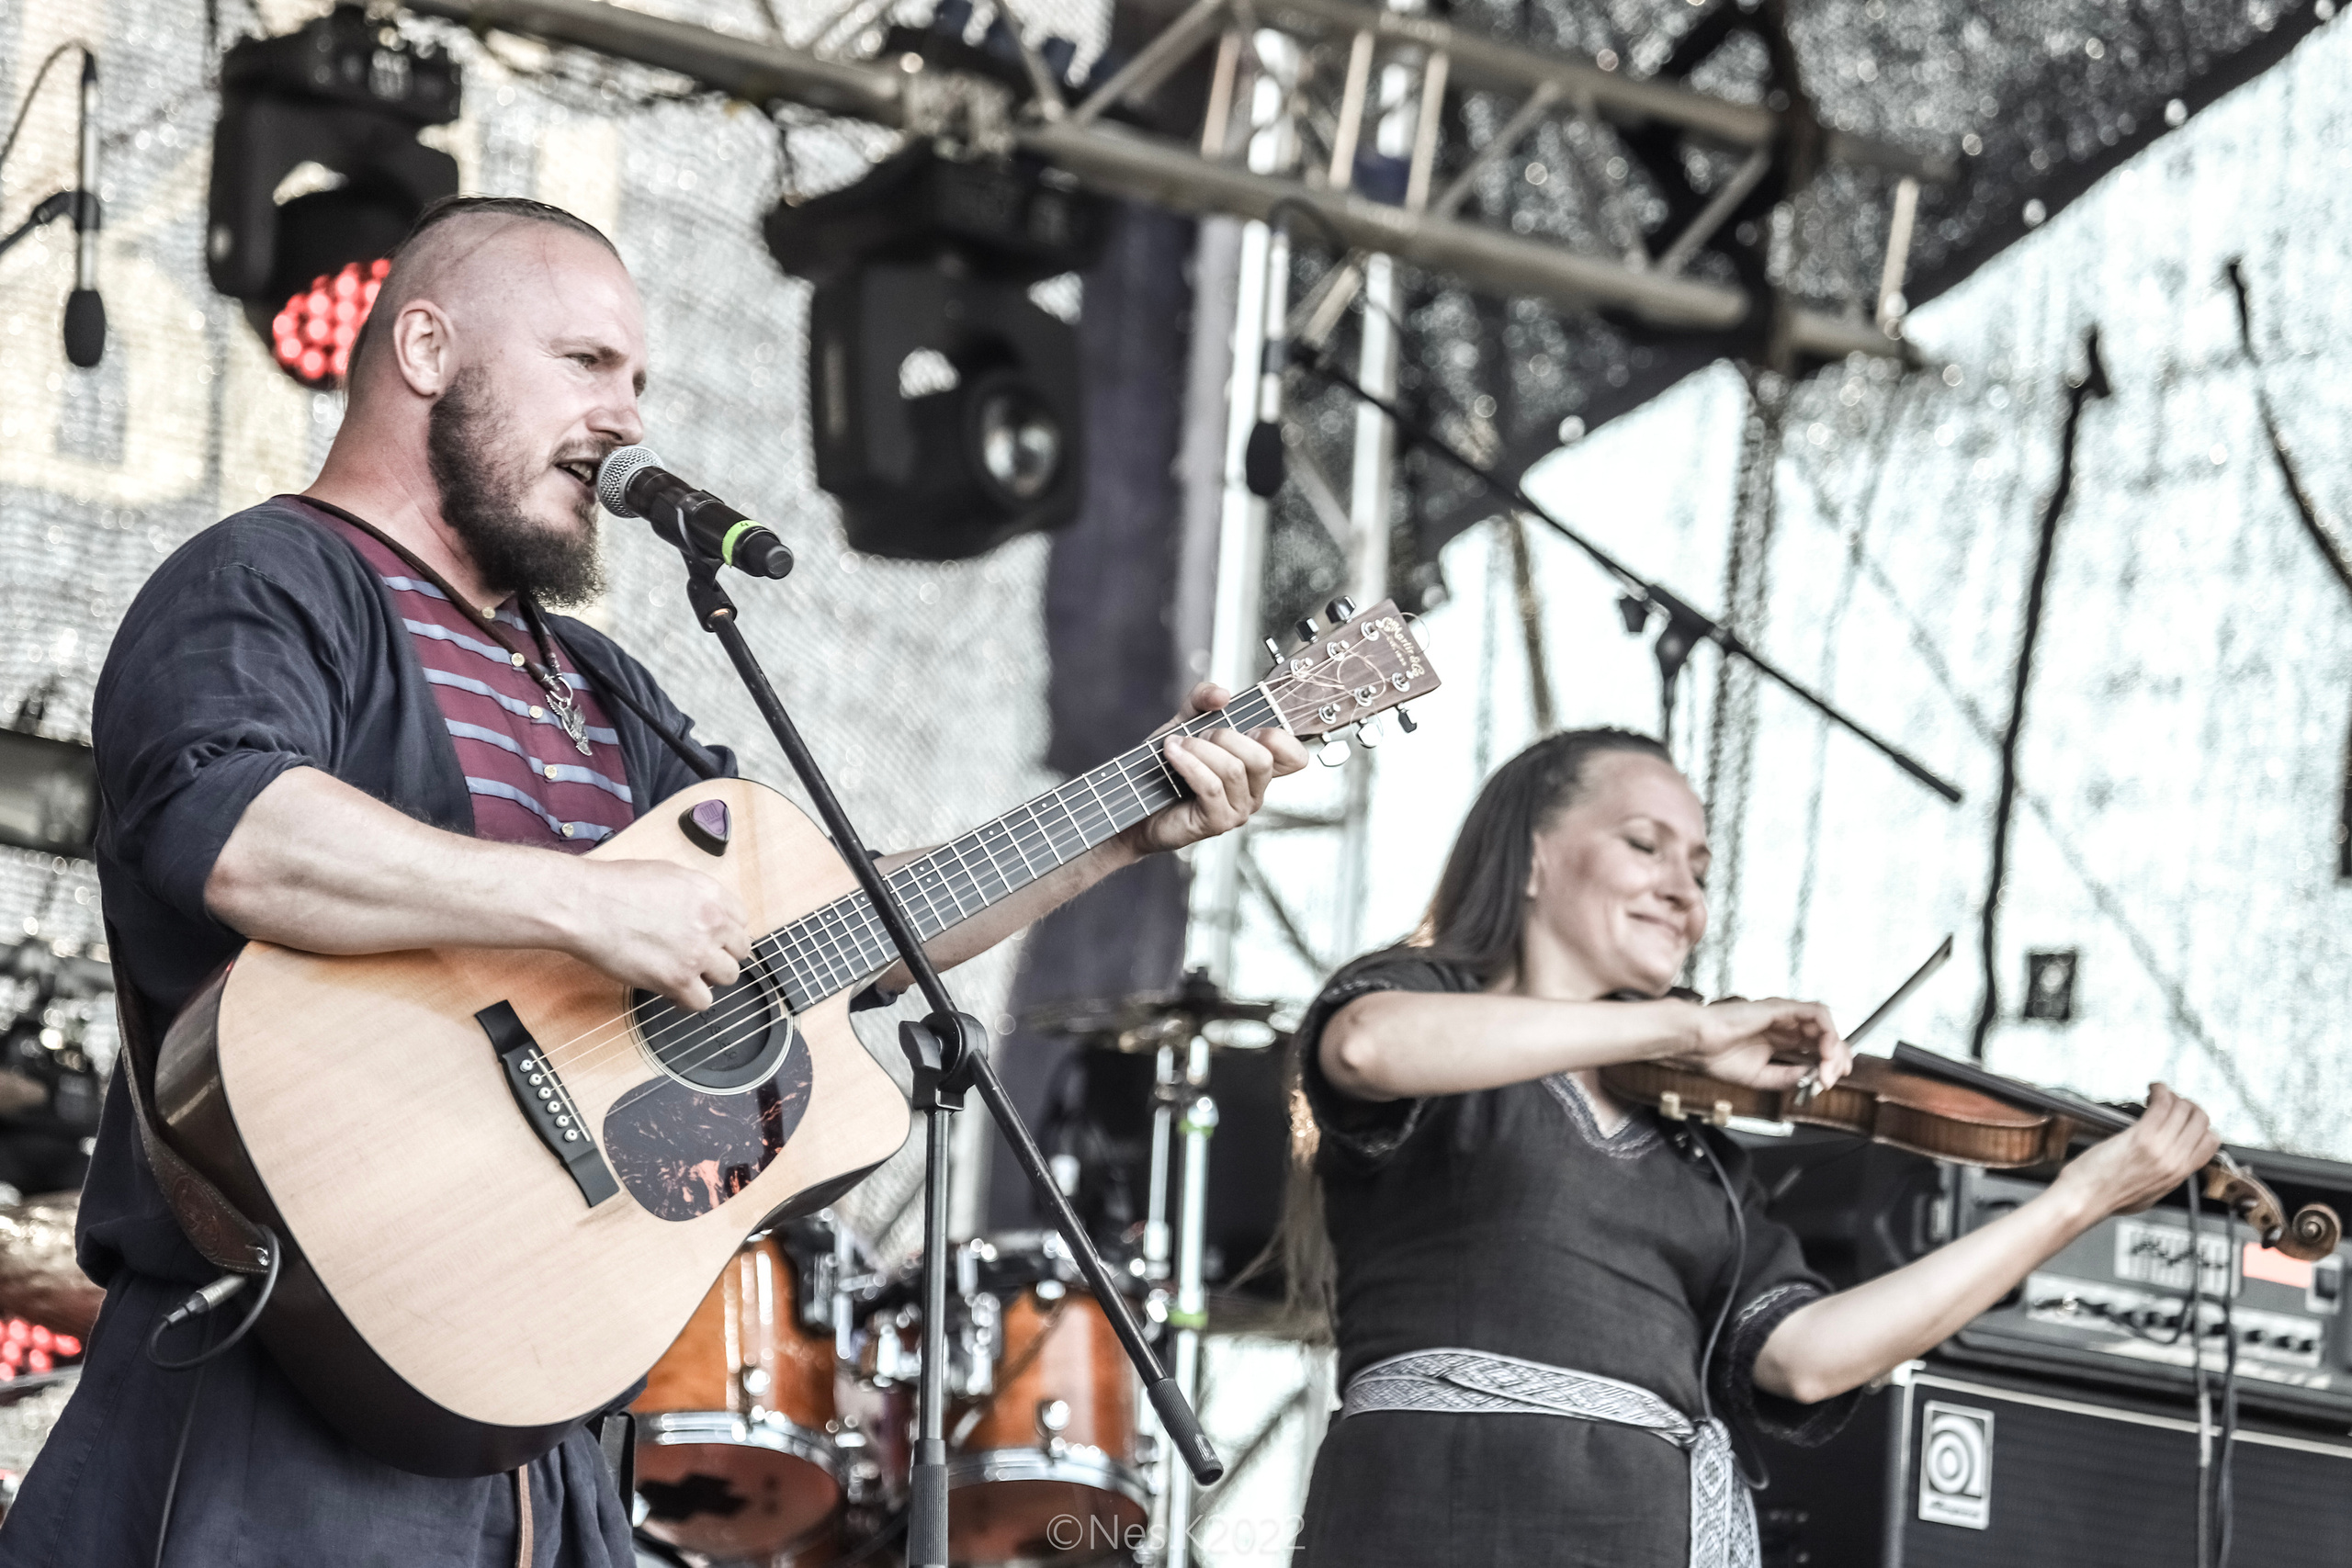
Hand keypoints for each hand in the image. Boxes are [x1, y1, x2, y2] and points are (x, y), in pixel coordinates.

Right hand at [561, 859, 750, 1010]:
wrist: (586, 906)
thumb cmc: (614, 886)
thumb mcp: (667, 874)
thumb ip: (694, 894)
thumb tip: (701, 909)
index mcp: (710, 893)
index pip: (741, 920)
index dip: (726, 933)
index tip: (714, 939)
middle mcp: (711, 922)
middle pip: (739, 950)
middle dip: (720, 955)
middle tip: (699, 958)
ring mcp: (697, 953)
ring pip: (727, 977)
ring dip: (708, 978)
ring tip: (686, 975)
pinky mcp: (677, 980)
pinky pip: (702, 1002)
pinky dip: (688, 1001)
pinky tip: (674, 993)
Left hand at [1118, 683, 1308, 855]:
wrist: (1138, 800)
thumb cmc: (1168, 767)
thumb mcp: (1187, 722)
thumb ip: (1204, 699)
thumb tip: (1223, 695)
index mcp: (1257, 769)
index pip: (1295, 758)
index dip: (1282, 738)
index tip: (1251, 728)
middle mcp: (1254, 791)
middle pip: (1263, 758)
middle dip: (1226, 737)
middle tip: (1200, 735)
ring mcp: (1239, 810)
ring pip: (1234, 770)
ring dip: (1201, 749)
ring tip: (1178, 744)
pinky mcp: (1218, 822)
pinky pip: (1211, 786)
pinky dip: (1189, 763)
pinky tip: (1172, 753)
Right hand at [1669, 997, 1850, 1092]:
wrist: (1697, 1043)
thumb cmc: (1716, 1056)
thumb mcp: (1762, 1077)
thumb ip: (1788, 1076)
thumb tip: (1812, 1076)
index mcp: (1778, 1041)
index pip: (1814, 1049)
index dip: (1828, 1064)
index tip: (1829, 1081)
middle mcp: (1784, 1027)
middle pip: (1824, 1037)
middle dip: (1837, 1058)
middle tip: (1834, 1077)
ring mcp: (1784, 1016)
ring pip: (1824, 1024)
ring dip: (1835, 1046)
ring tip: (1830, 1066)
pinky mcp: (1781, 1008)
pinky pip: (1816, 1012)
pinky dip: (1827, 1031)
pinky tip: (1825, 1050)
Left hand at [2051, 1083, 2218, 1217]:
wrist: (2086, 1198)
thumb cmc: (2107, 1196)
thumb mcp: (2149, 1193)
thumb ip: (2164, 1176)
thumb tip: (2167, 1163)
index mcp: (2178, 1175)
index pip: (2210, 1143)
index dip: (2200, 1125)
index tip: (2186, 1118)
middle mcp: (2175, 1161)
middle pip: (2200, 1122)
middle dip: (2188, 1106)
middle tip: (2171, 1102)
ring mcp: (2160, 1148)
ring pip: (2184, 1110)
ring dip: (2172, 1096)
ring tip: (2158, 1094)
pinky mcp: (2141, 1136)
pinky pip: (2162, 1105)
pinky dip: (2159, 1091)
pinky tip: (2152, 1089)